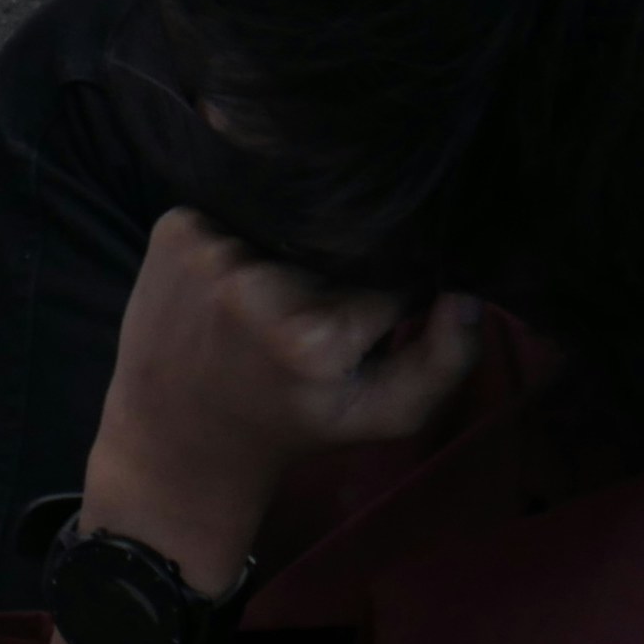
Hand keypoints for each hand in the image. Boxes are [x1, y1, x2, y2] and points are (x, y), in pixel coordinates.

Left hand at [78, 209, 483, 594]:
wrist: (177, 435)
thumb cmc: (291, 424)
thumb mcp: (381, 414)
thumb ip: (446, 359)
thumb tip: (469, 290)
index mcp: (316, 337)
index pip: (394, 274)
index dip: (398, 286)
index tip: (375, 314)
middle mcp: (258, 286)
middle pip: (340, 241)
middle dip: (345, 265)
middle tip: (319, 305)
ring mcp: (209, 252)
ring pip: (290, 220)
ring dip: (293, 246)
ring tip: (275, 290)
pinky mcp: (175, 228)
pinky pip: (236, 208)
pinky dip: (245, 234)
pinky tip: (234, 275)